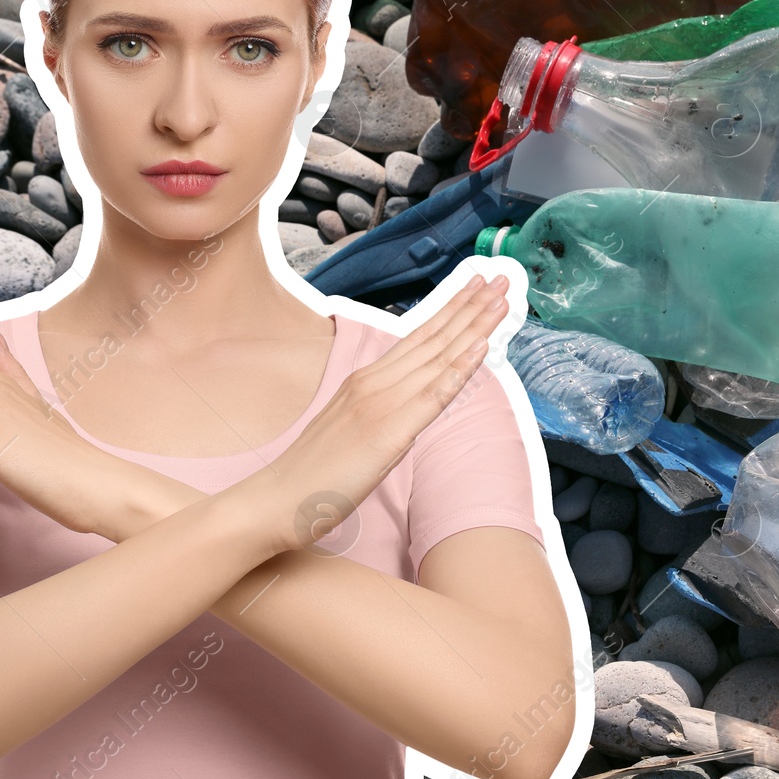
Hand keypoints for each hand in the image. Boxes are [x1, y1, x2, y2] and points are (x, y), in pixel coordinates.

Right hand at [263, 271, 512, 553]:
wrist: (277, 498)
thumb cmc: (311, 472)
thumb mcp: (348, 427)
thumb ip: (377, 409)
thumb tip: (406, 404)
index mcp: (365, 380)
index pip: (416, 337)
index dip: (450, 311)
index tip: (476, 289)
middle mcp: (374, 382)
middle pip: (431, 337)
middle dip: (469, 306)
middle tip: (501, 279)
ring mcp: (381, 403)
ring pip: (438, 356)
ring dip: (473, 326)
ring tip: (500, 299)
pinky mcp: (389, 431)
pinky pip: (433, 394)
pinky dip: (460, 367)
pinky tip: (480, 347)